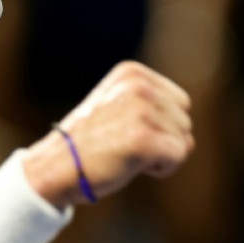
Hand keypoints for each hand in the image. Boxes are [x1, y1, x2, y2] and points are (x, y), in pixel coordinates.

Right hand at [25, 61, 194, 205]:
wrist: (54, 166)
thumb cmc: (86, 143)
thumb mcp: (115, 106)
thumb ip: (150, 107)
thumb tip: (188, 133)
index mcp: (131, 73)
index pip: (180, 101)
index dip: (161, 124)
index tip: (128, 131)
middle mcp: (138, 87)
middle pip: (184, 120)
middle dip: (163, 139)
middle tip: (126, 146)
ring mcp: (141, 111)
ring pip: (184, 140)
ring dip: (161, 155)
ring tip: (127, 154)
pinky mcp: (144, 139)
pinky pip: (178, 156)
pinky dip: (162, 169)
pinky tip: (134, 166)